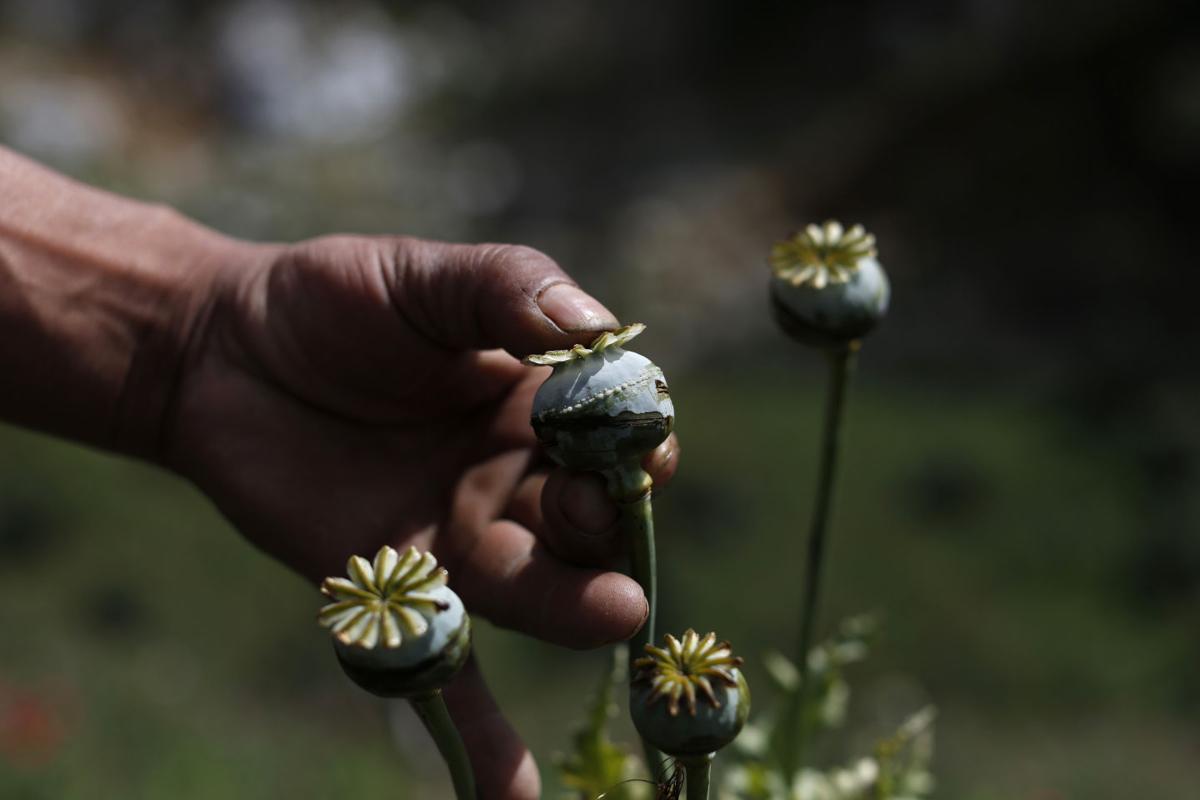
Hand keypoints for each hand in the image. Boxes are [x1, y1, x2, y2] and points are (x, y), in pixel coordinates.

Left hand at [163, 234, 678, 798]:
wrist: (220, 352)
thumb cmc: (334, 301)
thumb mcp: (423, 278)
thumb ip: (506, 289)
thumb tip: (594, 324)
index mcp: (539, 404)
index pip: (618, 431)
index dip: (636, 437)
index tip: (637, 438)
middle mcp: (515, 482)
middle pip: (589, 519)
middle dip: (607, 524)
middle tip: (592, 517)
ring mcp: (461, 544)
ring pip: (536, 588)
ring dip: (576, 606)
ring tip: (613, 612)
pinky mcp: (399, 595)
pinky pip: (451, 675)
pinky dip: (486, 738)